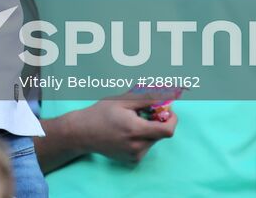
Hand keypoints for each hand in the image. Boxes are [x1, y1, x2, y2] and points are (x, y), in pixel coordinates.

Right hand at [59, 95, 177, 164]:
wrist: (83, 133)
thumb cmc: (101, 113)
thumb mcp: (122, 100)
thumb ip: (146, 98)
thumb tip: (165, 95)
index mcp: (135, 130)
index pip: (167, 130)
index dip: (172, 120)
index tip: (168, 111)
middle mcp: (137, 146)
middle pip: (160, 134)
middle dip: (157, 122)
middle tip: (145, 112)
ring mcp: (135, 156)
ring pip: (153, 141)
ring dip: (149, 130)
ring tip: (132, 122)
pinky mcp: (132, 160)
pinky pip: (145, 148)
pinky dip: (142, 139)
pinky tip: (127, 133)